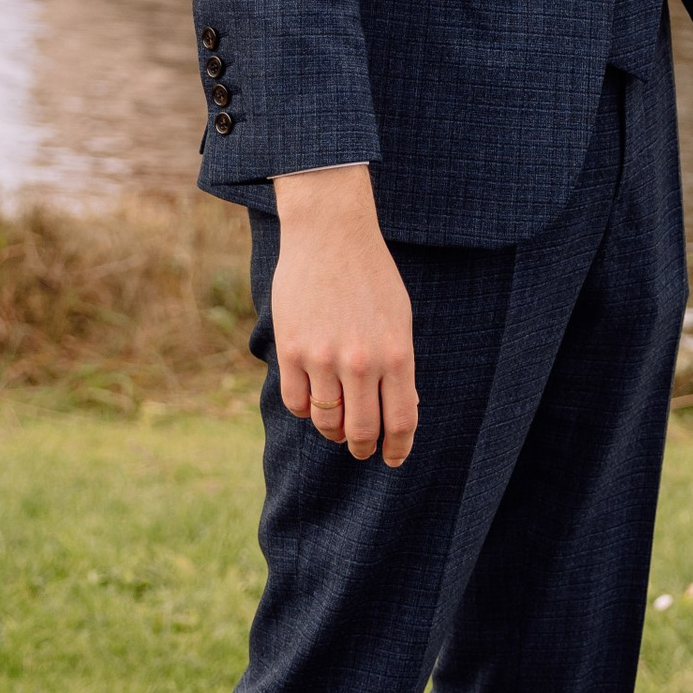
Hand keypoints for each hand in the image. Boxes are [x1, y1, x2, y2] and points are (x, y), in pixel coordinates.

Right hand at [270, 165, 418, 465]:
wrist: (330, 234)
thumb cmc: (371, 275)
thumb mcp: (399, 318)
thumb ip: (399, 365)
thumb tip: (401, 409)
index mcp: (397, 354)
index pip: (401, 420)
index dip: (398, 447)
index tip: (394, 458)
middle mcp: (361, 361)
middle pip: (361, 430)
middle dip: (362, 447)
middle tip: (361, 450)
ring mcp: (323, 357)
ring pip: (326, 420)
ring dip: (332, 431)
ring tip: (336, 427)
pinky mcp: (292, 350)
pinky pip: (296, 402)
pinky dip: (305, 408)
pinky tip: (312, 399)